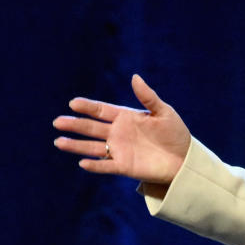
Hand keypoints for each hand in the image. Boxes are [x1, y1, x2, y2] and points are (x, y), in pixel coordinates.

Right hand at [53, 74, 189, 184]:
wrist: (185, 159)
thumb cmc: (175, 133)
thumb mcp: (164, 112)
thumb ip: (148, 97)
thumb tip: (135, 77)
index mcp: (125, 117)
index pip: (101, 110)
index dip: (88, 106)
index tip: (74, 103)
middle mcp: (118, 133)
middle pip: (91, 128)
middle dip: (75, 124)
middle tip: (58, 121)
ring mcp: (119, 150)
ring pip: (92, 147)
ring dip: (76, 145)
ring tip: (59, 141)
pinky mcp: (124, 166)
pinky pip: (106, 166)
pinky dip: (95, 165)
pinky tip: (83, 162)